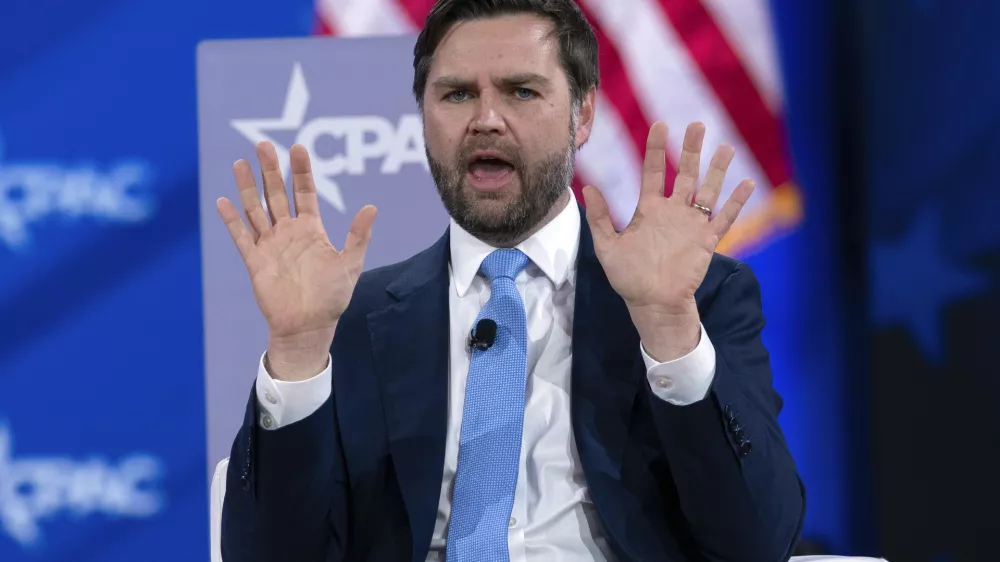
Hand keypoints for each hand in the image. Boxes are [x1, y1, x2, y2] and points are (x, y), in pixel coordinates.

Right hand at [217, 141, 376, 379]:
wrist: (308, 326)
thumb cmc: (332, 298)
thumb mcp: (350, 264)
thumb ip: (358, 236)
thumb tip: (371, 207)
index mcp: (311, 229)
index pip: (304, 192)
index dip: (301, 170)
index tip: (297, 147)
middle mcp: (288, 232)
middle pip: (276, 193)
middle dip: (270, 169)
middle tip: (262, 144)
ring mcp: (269, 245)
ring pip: (255, 209)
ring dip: (247, 187)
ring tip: (240, 163)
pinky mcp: (254, 261)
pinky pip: (241, 236)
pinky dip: (232, 220)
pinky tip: (223, 201)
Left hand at [581, 122, 753, 359]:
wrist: (652, 303)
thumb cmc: (628, 277)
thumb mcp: (607, 246)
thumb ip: (600, 217)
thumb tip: (588, 186)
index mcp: (649, 209)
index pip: (654, 171)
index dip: (657, 149)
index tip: (660, 125)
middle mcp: (673, 212)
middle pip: (686, 173)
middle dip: (692, 149)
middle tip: (697, 124)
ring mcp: (691, 225)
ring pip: (708, 190)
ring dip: (718, 170)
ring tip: (726, 147)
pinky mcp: (706, 241)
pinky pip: (724, 218)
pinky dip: (736, 202)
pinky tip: (749, 184)